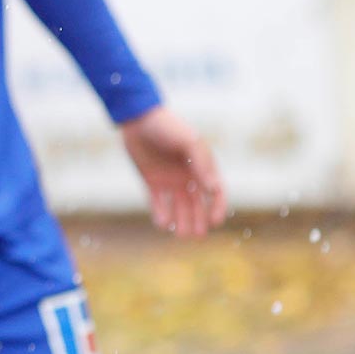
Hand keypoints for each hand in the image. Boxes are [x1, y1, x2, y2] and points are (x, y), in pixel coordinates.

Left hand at [120, 106, 225, 237]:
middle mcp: (188, 176)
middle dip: (198, 221)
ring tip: (181, 234)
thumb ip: (202, 164)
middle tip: (196, 235)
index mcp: (202, 167)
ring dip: (181, 221)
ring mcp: (170, 180)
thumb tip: (213, 190)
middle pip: (197, 205)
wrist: (138, 118)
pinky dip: (161, 214)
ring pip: (179, 207)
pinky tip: (162, 224)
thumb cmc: (168, 127)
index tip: (214, 222)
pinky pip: (158, 202)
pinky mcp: (152, 181)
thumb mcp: (189, 142)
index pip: (215, 193)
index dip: (217, 208)